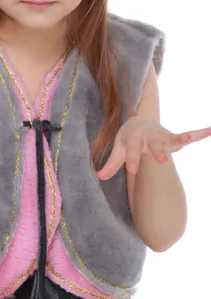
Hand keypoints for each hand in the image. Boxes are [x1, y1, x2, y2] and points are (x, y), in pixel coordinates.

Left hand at [96, 117, 210, 180]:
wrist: (138, 121)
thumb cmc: (127, 139)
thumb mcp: (118, 149)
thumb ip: (111, 164)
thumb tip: (98, 177)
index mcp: (134, 140)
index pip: (132, 151)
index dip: (131, 160)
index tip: (132, 170)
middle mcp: (149, 137)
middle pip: (153, 144)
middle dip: (157, 151)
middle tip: (161, 160)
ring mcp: (162, 136)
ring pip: (171, 138)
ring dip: (180, 138)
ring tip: (189, 138)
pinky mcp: (173, 137)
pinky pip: (188, 135)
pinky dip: (200, 133)